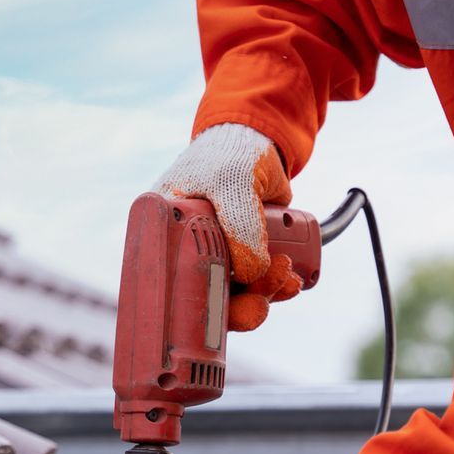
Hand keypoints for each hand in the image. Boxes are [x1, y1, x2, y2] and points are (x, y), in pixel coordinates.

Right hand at [153, 122, 302, 329]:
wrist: (260, 143)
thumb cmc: (232, 153)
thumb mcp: (233, 182)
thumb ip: (241, 227)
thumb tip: (251, 275)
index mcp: (163, 230)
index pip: (169, 282)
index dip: (193, 305)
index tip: (222, 310)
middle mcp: (183, 247)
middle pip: (204, 295)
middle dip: (239, 305)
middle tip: (262, 301)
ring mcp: (213, 253)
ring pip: (234, 293)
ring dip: (263, 295)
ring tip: (285, 279)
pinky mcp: (240, 255)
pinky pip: (254, 283)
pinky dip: (273, 286)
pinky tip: (289, 281)